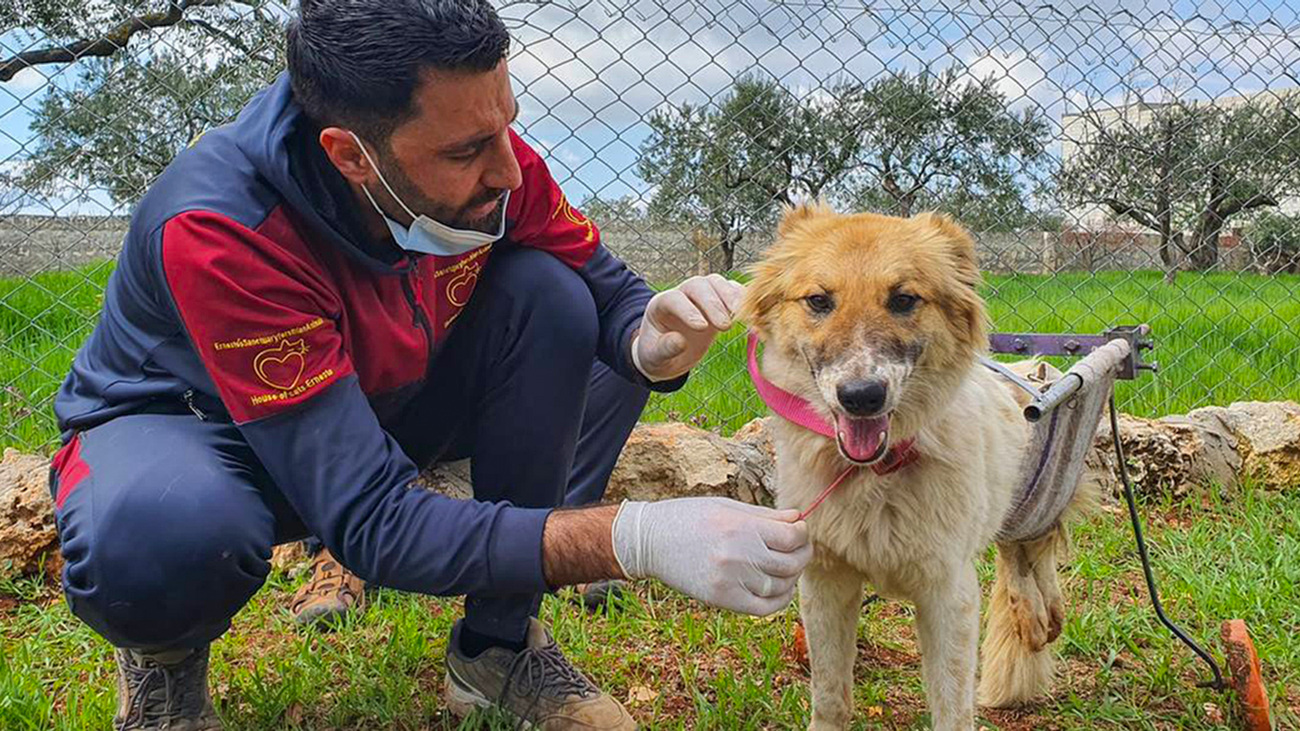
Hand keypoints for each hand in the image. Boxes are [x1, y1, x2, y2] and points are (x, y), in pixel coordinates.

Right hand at [610, 496, 812, 615]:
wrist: (650, 541)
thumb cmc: (690, 518)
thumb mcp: (727, 508)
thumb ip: (766, 516)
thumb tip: (798, 518)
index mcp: (741, 528)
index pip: (792, 538)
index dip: (803, 535)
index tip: (799, 531)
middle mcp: (739, 556)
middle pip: (791, 563)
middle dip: (802, 555)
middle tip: (800, 549)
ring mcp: (731, 580)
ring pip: (780, 586)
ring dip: (791, 577)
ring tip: (786, 567)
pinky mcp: (722, 599)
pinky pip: (764, 608)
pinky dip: (779, 600)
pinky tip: (780, 588)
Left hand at [632, 274, 743, 380]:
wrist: (668, 354)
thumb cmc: (658, 355)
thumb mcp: (655, 357)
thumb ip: (665, 349)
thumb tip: (680, 341)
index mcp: (661, 304)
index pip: (674, 298)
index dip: (688, 311)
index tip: (701, 328)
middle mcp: (682, 293)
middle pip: (698, 285)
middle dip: (713, 304)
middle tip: (725, 326)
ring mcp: (701, 295)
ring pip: (717, 283)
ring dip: (731, 297)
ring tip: (741, 317)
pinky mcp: (719, 301)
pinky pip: (732, 291)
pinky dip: (743, 300)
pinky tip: (752, 315)